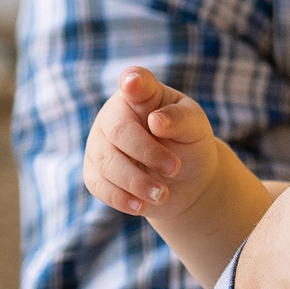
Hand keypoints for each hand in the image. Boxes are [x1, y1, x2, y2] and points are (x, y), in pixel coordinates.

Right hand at [86, 66, 224, 223]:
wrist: (185, 179)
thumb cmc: (189, 142)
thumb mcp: (195, 127)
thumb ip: (180, 118)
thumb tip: (155, 121)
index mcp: (142, 94)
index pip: (136, 82)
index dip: (133, 82)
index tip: (133, 83)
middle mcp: (114, 114)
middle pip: (119, 130)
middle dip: (146, 152)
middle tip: (175, 168)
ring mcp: (100, 142)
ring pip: (107, 162)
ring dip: (135, 181)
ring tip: (162, 194)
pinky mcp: (94, 171)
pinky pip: (99, 185)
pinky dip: (120, 197)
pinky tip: (141, 207)